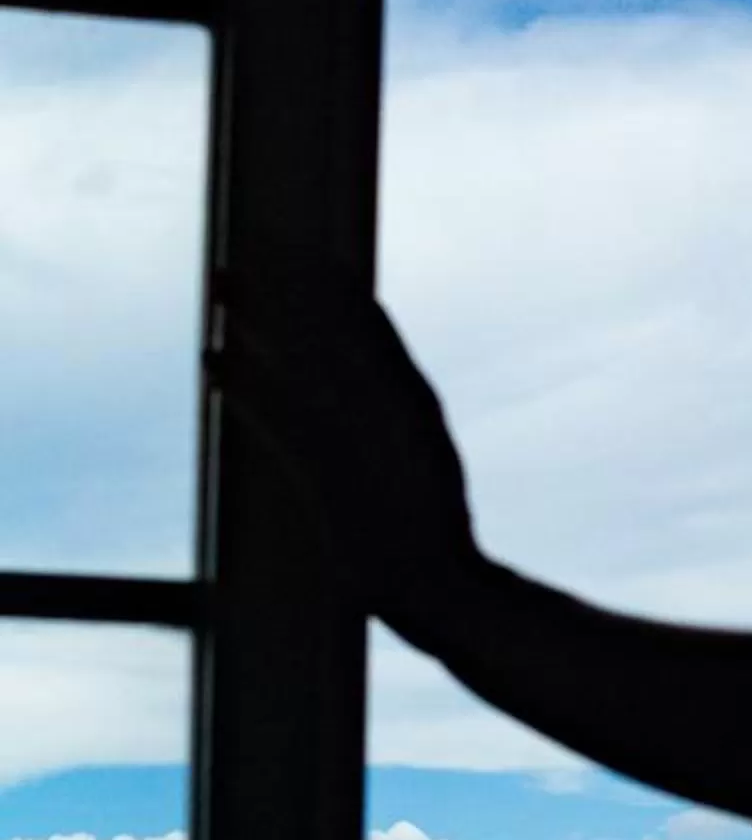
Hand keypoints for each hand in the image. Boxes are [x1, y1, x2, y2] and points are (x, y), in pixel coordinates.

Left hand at [208, 248, 477, 637]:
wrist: (453, 596)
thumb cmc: (437, 537)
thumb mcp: (429, 465)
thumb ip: (403, 423)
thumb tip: (382, 388)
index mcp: (417, 406)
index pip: (373, 330)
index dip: (333, 286)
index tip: (301, 248)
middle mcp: (394, 413)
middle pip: (333, 332)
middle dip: (287, 285)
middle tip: (247, 242)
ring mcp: (366, 446)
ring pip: (300, 364)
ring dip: (254, 319)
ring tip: (216, 285)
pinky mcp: (332, 481)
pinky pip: (278, 423)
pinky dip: (243, 387)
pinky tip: (210, 361)